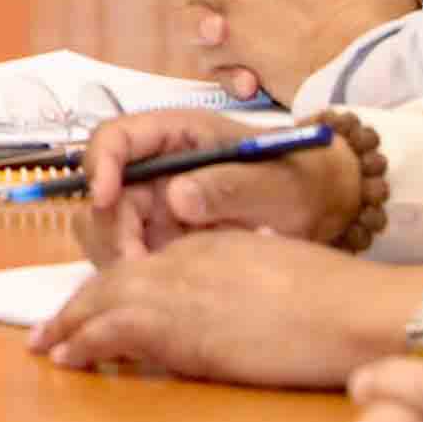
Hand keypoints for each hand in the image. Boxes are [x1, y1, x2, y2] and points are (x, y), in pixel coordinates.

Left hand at [28, 232, 422, 389]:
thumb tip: (236, 309)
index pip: (147, 267)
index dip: (116, 289)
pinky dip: (85, 343)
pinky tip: (69, 359)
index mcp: (211, 246)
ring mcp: (178, 292)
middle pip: (114, 279)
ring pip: (103, 301)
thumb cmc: (338, 299)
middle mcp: (185, 261)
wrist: (353, 310)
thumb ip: (247, 283)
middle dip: (78, 304)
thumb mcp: (281, 274)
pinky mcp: (180, 328)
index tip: (98, 305)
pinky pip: (114, 331)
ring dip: (70, 325)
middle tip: (50, 330)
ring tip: (47, 347)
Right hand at [76, 107, 352, 261]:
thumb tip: (175, 198)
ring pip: (108, 227)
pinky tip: (175, 286)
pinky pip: (130, 253)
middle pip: (103, 192)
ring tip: (162, 279)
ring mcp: (154, 203)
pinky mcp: (160, 237)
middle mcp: (155, 167)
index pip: (114, 137)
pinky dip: (140, 272)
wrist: (323, 208)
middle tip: (137, 266)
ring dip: (122, 254)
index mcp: (175, 135)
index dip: (100, 164)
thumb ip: (228, 187)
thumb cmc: (300, 181)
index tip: (105, 200)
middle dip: (112, 228)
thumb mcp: (274, 184)